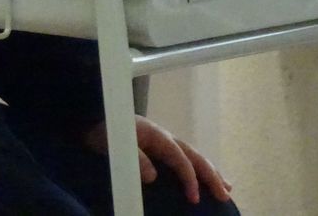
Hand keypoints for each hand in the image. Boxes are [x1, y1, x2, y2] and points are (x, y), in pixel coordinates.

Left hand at [81, 116, 232, 204]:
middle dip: (211, 175)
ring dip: (210, 171)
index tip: (194, 199)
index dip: (189, 178)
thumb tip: (154, 177)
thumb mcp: (115, 144)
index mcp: (157, 135)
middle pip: (193, 155)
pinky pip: (184, 156)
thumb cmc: (103, 132)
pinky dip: (198, 167)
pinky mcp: (158, 146)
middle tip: (225, 195)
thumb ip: (135, 159)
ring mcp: (163, 140)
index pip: (180, 158)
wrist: (91, 118)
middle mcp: (164, 136)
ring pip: (193, 155)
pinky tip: (204, 177)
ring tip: (227, 187)